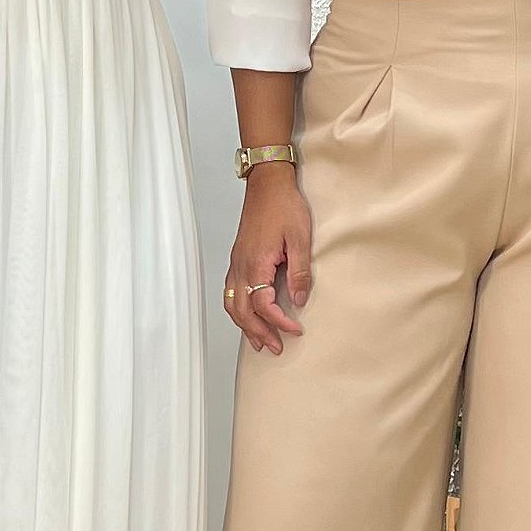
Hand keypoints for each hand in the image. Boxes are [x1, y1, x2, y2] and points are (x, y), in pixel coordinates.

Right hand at [223, 167, 311, 353]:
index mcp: (256, 263)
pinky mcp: (237, 258)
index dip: (279, 322)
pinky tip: (247, 316)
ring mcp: (236, 263)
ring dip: (245, 325)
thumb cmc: (284, 205)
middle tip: (276, 348)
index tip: (296, 330)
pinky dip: (237, 310)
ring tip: (259, 341)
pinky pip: (230, 292)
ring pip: (232, 304)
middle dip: (259, 332)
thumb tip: (300, 299)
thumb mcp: (300, 238)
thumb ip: (300, 271)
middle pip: (242, 311)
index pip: (264, 305)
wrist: (267, 183)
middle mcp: (241, 266)